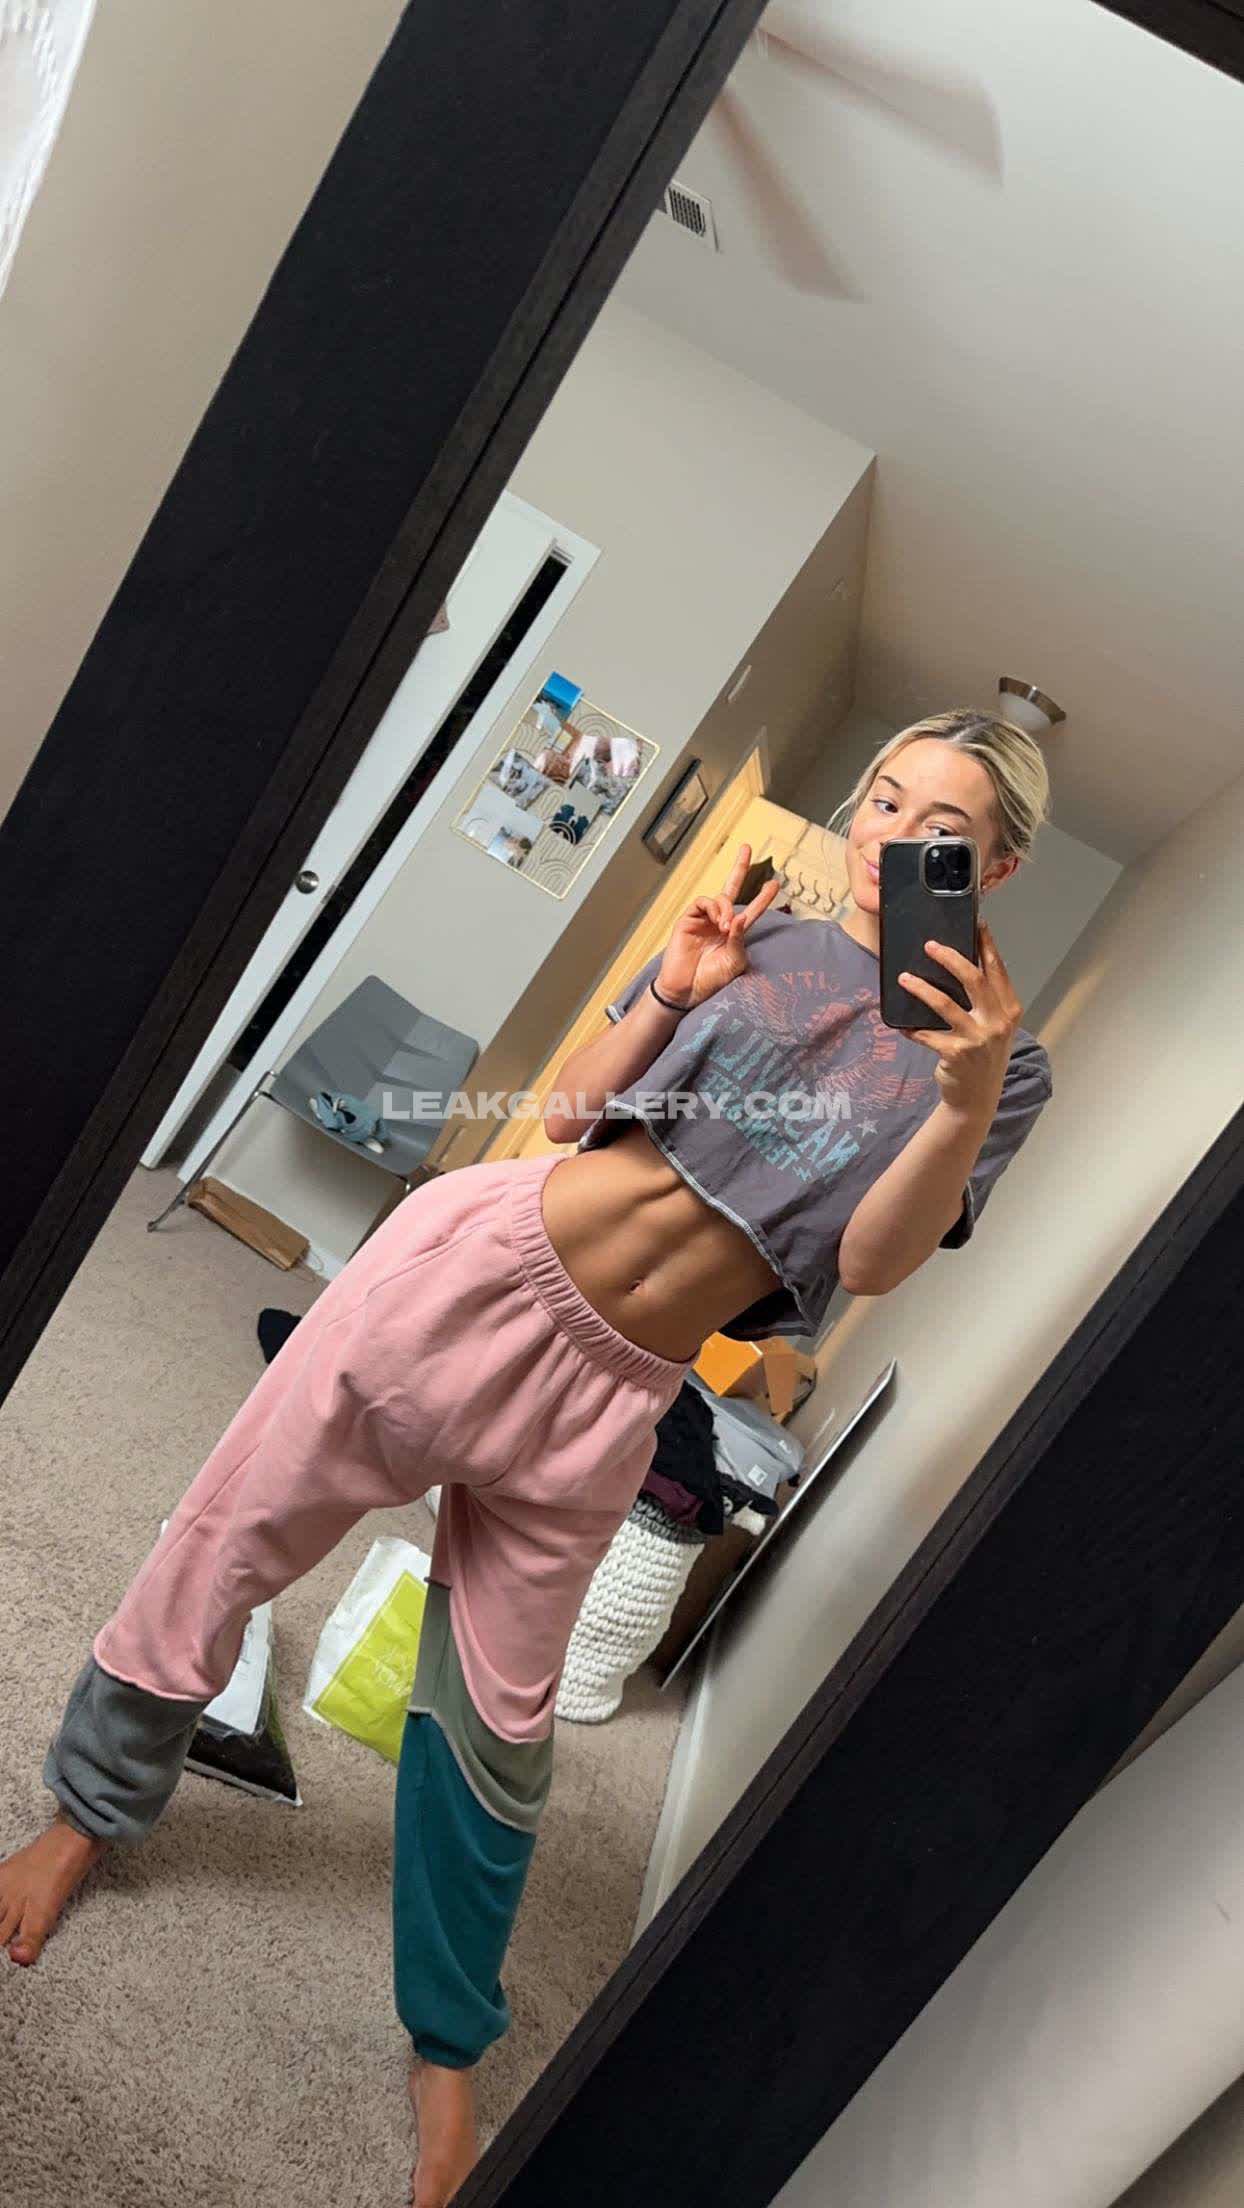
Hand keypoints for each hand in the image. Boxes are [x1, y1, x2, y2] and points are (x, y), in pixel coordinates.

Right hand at [657, 843, 784, 1009]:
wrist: (686, 990)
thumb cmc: (711, 980)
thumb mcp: (734, 962)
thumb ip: (739, 939)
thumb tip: (741, 917)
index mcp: (734, 933)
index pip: (752, 910)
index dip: (763, 898)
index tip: (775, 884)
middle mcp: (719, 922)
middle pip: (731, 888)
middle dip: (739, 867)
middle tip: (747, 848)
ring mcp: (703, 919)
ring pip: (720, 898)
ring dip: (727, 908)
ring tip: (726, 926)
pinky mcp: (688, 919)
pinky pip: (703, 902)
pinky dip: (713, 908)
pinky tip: (718, 921)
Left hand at [898, 919, 1021, 1122]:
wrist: (977, 1098)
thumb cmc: (984, 1057)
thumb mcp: (995, 1027)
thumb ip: (986, 1001)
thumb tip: (961, 966)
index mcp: (1009, 1010)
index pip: (997, 970)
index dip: (986, 945)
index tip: (976, 923)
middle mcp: (997, 1022)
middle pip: (973, 979)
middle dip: (950, 958)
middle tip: (930, 946)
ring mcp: (977, 1039)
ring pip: (945, 1003)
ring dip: (921, 988)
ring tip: (904, 978)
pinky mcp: (956, 1054)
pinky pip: (927, 1034)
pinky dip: (912, 1028)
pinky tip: (901, 1025)